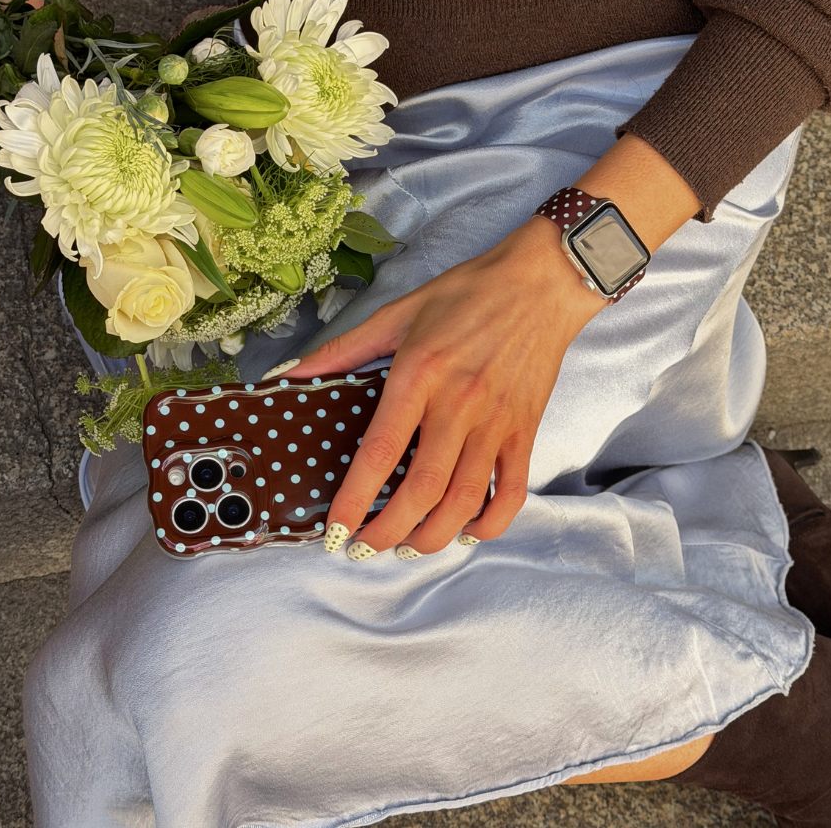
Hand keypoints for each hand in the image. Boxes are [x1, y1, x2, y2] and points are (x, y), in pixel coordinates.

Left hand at [294, 216, 606, 556]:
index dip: (354, 499)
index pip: (381, 452)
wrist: (541, 283)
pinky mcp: (524, 430)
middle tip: (361, 547)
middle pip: (422, 491)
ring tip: (404, 547)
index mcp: (420, 375)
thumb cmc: (468, 293)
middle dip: (386, 532)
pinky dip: (489, 524)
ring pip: (465, 501)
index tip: (333, 528)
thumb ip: (343, 350)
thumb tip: (289, 374)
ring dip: (431, 537)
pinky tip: (466, 531)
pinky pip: (511, 492)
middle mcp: (460, 405)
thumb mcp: (398, 312)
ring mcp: (497, 423)